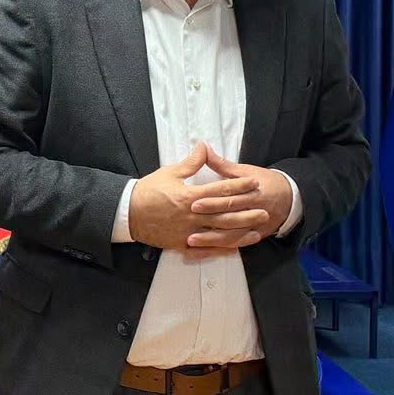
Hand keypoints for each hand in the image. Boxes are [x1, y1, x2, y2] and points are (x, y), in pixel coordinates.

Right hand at [127, 143, 265, 251]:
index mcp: (190, 195)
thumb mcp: (170, 172)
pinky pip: (206, 248)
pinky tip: (235, 247)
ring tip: (257, 230)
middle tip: (264, 210)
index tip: (254, 182)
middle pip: (225, 214)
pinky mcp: (182, 244)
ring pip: (219, 233)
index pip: (221, 190)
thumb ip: (191, 162)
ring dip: (240, 232)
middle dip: (246, 212)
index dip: (240, 186)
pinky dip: (222, 248)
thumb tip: (204, 146)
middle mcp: (192, 215)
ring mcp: (188, 231)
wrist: (128, 213)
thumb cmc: (148, 191)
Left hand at [185, 149, 295, 247]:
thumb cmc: (264, 181)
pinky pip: (236, 245)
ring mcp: (255, 227)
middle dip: (210, 220)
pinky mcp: (255, 237)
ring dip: (211, 240)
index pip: (230, 198)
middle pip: (230, 218)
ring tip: (191, 241)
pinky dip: (220, 250)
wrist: (290, 197)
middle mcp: (254, 211)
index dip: (212, 202)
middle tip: (189, 223)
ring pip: (232, 236)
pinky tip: (204, 252)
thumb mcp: (246, 171)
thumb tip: (204, 150)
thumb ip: (223, 165)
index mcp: (253, 192)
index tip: (194, 203)